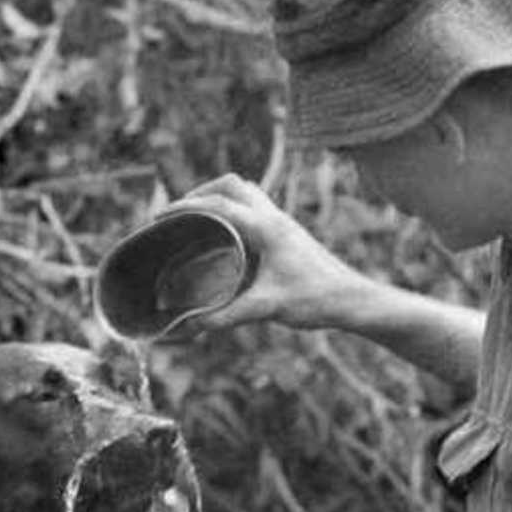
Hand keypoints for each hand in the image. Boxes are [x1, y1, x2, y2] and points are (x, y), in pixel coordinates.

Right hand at [162, 174, 362, 329]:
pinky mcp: (288, 232)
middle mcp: (274, 217)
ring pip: (246, 191)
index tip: (160, 216)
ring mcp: (283, 222)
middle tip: (179, 212)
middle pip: (232, 184)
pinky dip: (234, 210)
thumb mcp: (266, 308)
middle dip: (201, 192)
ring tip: (198, 218)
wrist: (351, 299)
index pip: (218, 205)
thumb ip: (227, 316)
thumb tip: (191, 326)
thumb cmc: (315, 300)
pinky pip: (256, 207)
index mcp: (266, 227)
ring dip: (220, 197)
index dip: (185, 207)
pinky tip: (226, 236)